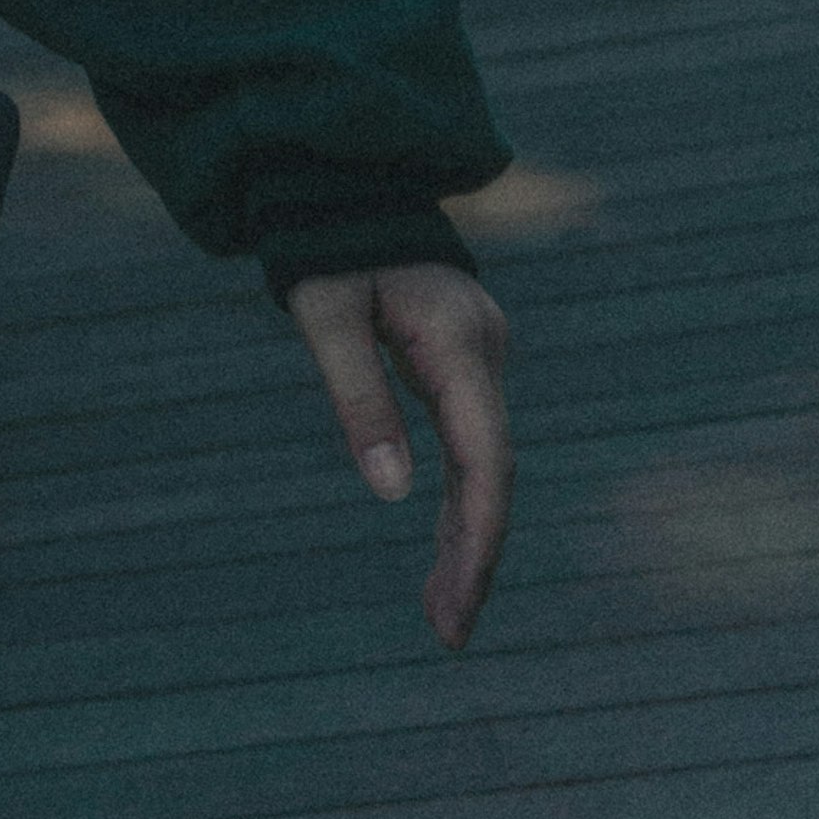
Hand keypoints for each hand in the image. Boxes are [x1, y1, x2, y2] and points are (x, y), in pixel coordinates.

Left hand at [284, 260, 510, 650]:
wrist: (347, 182)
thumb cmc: (328, 243)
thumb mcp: (326, 312)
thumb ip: (358, 396)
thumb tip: (392, 494)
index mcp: (459, 342)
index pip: (486, 460)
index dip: (479, 538)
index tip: (460, 606)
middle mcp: (486, 355)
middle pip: (492, 473)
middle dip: (473, 555)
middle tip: (447, 636)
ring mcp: (481, 362)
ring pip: (485, 466)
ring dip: (466, 538)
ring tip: (442, 618)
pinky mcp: (464, 368)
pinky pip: (470, 448)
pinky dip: (457, 502)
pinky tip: (443, 556)